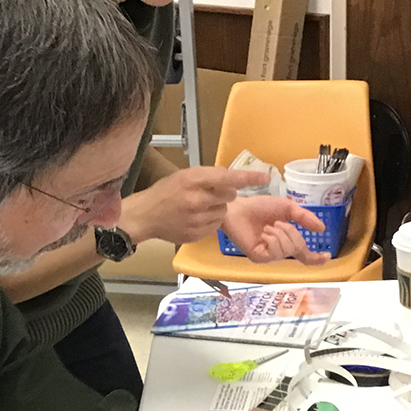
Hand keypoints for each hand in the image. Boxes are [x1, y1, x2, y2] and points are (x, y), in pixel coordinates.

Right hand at [117, 167, 267, 244]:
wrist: (145, 216)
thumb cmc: (165, 192)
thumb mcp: (185, 176)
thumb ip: (208, 177)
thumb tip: (234, 179)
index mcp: (193, 180)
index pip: (227, 178)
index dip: (248, 178)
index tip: (264, 177)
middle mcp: (196, 200)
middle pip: (229, 196)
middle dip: (224, 194)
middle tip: (208, 194)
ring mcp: (196, 219)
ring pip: (223, 212)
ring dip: (216, 209)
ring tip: (197, 207)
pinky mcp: (196, 234)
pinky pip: (215, 226)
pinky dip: (209, 221)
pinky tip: (193, 218)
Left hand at [219, 197, 331, 265]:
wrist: (239, 207)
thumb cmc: (260, 206)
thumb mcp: (288, 208)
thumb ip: (304, 218)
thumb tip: (322, 229)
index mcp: (286, 241)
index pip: (304, 255)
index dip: (317, 258)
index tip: (327, 256)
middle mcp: (278, 251)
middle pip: (298, 248)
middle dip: (292, 232)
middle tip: (277, 222)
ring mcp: (268, 256)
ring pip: (287, 250)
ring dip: (281, 234)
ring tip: (268, 226)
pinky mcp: (258, 257)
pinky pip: (275, 252)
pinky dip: (272, 239)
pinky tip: (264, 233)